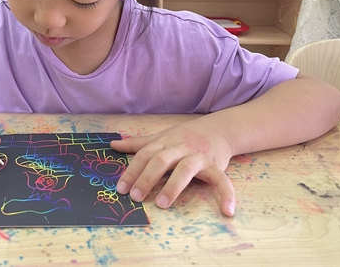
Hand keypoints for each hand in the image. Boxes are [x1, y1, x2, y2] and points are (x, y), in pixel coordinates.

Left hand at [110, 117, 235, 216]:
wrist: (218, 129)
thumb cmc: (184, 136)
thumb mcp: (160, 137)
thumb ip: (137, 144)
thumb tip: (112, 145)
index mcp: (164, 142)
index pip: (144, 155)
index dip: (131, 171)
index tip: (121, 188)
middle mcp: (180, 148)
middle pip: (161, 161)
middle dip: (147, 178)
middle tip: (136, 197)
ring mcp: (198, 156)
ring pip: (185, 170)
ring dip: (173, 187)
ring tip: (162, 204)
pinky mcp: (217, 165)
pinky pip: (223, 180)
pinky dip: (226, 195)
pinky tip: (227, 211)